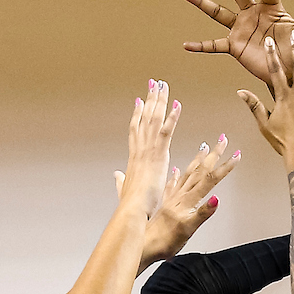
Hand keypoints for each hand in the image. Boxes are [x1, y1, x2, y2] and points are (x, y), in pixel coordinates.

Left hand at [117, 135, 241, 270]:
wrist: (141, 246)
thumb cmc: (163, 242)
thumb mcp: (187, 229)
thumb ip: (202, 214)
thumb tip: (216, 199)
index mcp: (186, 201)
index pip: (209, 179)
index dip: (224, 166)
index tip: (235, 153)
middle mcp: (179, 196)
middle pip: (199, 171)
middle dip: (214, 155)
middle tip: (223, 140)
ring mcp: (172, 200)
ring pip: (187, 174)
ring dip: (198, 161)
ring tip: (203, 147)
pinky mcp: (165, 205)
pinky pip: (171, 186)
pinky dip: (176, 176)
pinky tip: (175, 170)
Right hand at [120, 79, 181, 218]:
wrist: (134, 210)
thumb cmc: (132, 205)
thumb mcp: (126, 189)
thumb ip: (121, 180)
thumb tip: (116, 175)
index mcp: (135, 157)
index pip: (136, 130)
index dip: (137, 114)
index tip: (140, 101)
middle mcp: (140, 149)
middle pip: (144, 118)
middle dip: (150, 99)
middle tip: (154, 83)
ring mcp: (148, 150)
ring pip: (154, 119)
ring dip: (159, 100)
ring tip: (163, 84)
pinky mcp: (158, 155)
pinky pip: (167, 131)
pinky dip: (172, 117)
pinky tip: (177, 104)